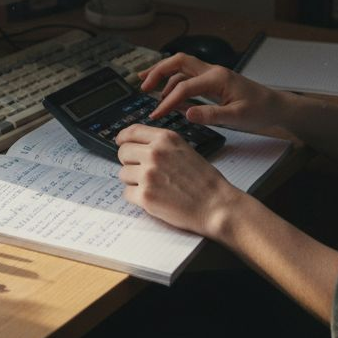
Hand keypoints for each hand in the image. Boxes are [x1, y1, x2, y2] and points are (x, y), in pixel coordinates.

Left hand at [115, 123, 243, 237]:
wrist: (216, 205)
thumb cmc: (205, 181)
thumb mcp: (185, 150)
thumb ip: (162, 146)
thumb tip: (138, 146)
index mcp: (166, 139)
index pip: (132, 132)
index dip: (123, 138)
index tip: (121, 142)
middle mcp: (155, 153)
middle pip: (123, 152)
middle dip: (129, 162)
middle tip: (141, 171)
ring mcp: (148, 175)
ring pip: (123, 173)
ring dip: (133, 181)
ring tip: (154, 186)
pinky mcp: (145, 196)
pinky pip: (127, 193)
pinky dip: (137, 197)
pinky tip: (153, 198)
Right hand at [138, 54, 286, 135]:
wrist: (276, 105)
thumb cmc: (260, 110)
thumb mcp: (237, 117)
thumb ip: (211, 115)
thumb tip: (186, 113)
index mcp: (217, 78)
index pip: (184, 87)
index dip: (167, 101)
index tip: (155, 115)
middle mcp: (213, 71)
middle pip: (178, 62)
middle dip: (157, 71)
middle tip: (142, 85)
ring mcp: (213, 74)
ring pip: (182, 66)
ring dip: (164, 75)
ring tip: (148, 88)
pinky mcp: (213, 80)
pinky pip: (189, 76)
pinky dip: (174, 82)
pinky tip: (167, 94)